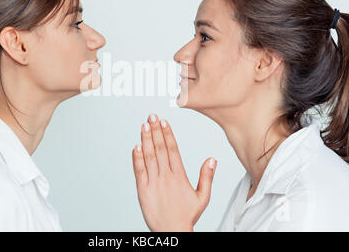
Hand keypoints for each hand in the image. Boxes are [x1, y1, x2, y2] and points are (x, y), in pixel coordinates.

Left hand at [132, 114, 216, 231]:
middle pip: (160, 149)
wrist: (172, 232)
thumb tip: (212, 159)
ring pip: (149, 156)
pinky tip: (136, 146)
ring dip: (146, 139)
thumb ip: (207, 177)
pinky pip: (139, 171)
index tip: (164, 121)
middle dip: (156, 131)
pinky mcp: (143, 190)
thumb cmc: (186, 216)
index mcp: (180, 176)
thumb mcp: (203, 197)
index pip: (173, 149)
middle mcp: (166, 176)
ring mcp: (153, 182)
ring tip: (144, 125)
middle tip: (151, 116)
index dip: (167, 134)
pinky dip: (137, 158)